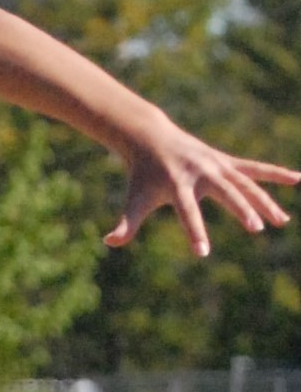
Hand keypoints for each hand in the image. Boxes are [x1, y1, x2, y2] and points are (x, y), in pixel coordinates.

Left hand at [107, 119, 298, 256]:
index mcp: (178, 184)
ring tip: (282, 222)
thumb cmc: (142, 175)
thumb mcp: (133, 199)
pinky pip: (255, 169)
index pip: (187, 212)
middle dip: (240, 209)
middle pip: (225, 193)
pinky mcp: (227, 162)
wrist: (151, 138)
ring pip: (246, 183)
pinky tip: (298, 179)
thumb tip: (109, 243)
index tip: (203, 253)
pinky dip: (275, 174)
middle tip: (256, 229)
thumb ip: (126, 223)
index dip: (194, 231)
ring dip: (265, 200)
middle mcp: (201, 172)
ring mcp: (217, 165)